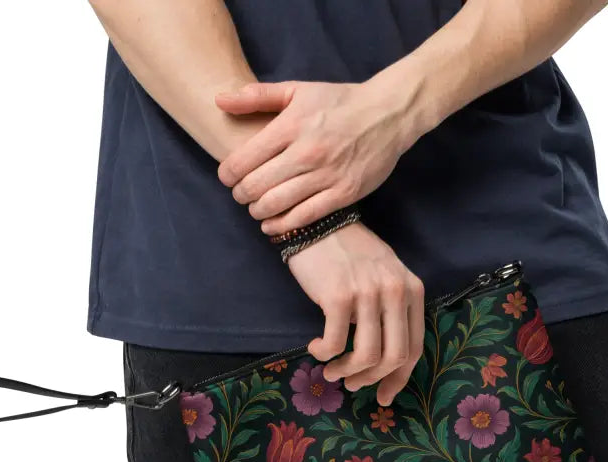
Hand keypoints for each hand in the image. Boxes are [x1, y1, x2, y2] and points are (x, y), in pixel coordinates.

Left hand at [214, 76, 421, 234]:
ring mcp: (326, 175)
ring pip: (277, 205)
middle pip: (256, 187)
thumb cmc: (339, 102)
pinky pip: (304, 218)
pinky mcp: (343, 194)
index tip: (228, 177)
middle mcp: (307, 152)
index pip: (243, 160)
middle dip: (240, 195)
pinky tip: (273, 225)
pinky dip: (282, 226)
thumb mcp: (298, 90)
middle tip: (241, 195)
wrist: (388, 114)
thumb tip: (219, 100)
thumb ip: (257, 96)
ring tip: (256, 209)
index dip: (227, 175)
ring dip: (258, 212)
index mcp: (291, 126)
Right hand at [289, 222, 424, 406]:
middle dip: (371, 380)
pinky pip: (335, 342)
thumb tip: (381, 360)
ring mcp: (368, 294)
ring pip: (367, 355)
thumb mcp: (383, 278)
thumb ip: (390, 311)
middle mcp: (395, 292)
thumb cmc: (348, 255)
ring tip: (331, 372)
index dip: (399, 379)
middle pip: (393, 357)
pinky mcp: (338, 297)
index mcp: (411, 290)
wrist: (318, 224)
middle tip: (351, 384)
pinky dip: (324, 353)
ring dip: (346, 371)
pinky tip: (315, 348)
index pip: (414, 347)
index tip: (383, 397)